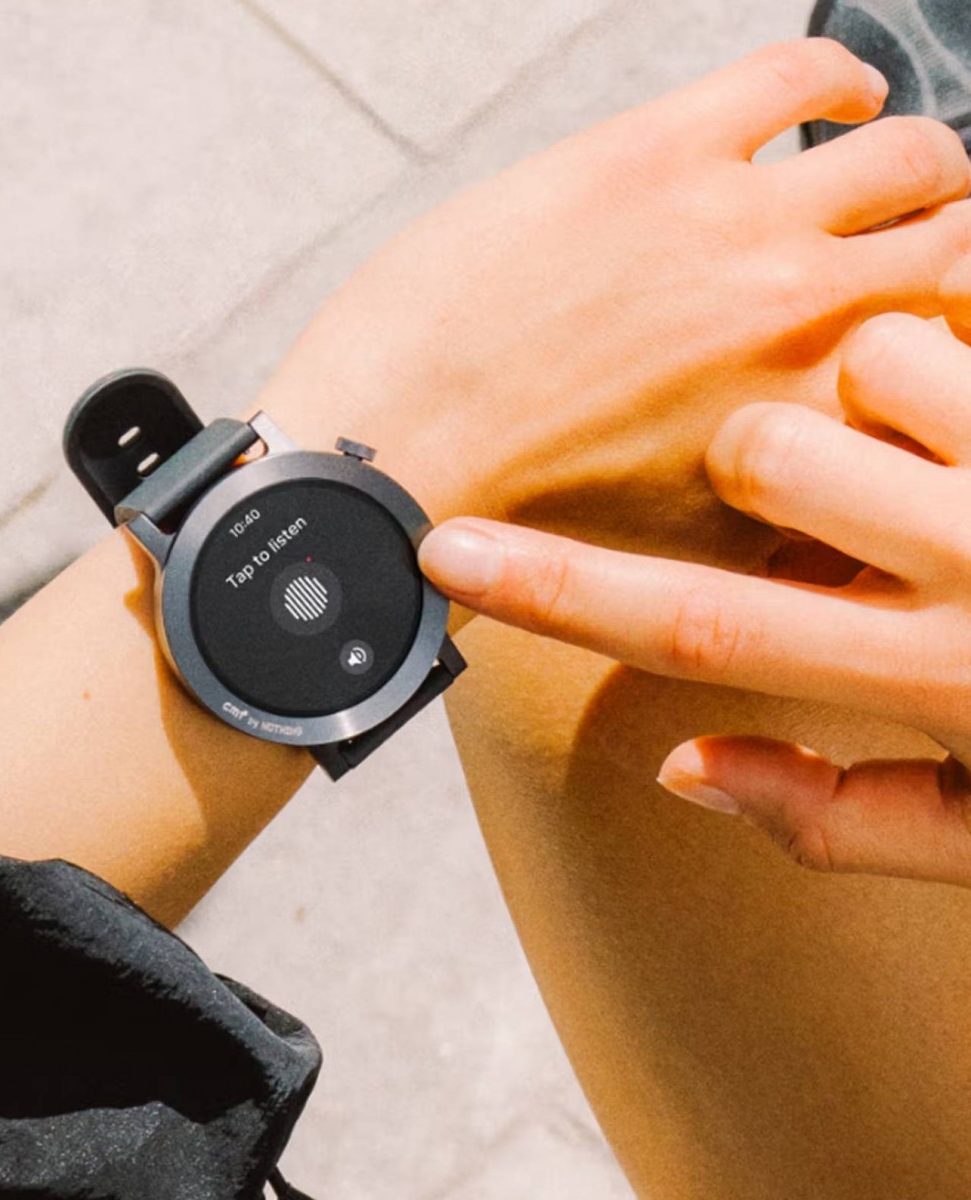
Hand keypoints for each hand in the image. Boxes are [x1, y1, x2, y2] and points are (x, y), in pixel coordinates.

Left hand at [258, 38, 970, 573]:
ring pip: (907, 160)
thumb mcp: (682, 553)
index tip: (927, 341)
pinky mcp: (662, 151)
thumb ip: (782, 508)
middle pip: (956, 257)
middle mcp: (811, 325)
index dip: (943, 353)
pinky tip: (836, 95)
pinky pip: (800, 76)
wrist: (395, 460)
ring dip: (913, 167)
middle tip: (924, 253)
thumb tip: (828, 480)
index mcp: (815, 434)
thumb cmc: (520, 516)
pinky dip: (836, 79)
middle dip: (947, 255)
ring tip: (888, 173)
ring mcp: (743, 227)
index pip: (950, 368)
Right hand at [417, 303, 970, 886]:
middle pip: (760, 449)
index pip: (693, 629)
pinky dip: (945, 362)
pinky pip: (961, 325)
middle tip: (827, 511)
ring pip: (867, 360)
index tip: (443, 547)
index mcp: (940, 682)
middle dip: (755, 465)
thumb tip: (680, 762)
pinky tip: (970, 430)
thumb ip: (829, 814)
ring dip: (866, 407)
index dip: (551, 591)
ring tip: (937, 466)